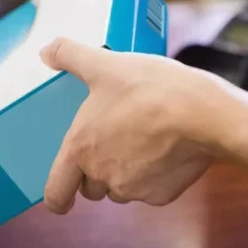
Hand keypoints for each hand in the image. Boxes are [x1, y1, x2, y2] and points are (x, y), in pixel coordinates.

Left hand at [40, 38, 228, 213]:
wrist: (202, 114)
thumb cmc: (150, 89)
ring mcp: (133, 189)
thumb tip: (46, 52)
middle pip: (92, 188)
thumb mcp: (105, 64)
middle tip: (114, 140)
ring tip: (144, 139)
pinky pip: (152, 191)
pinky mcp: (161, 195)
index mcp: (80, 150)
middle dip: (98, 172)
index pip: (56, 193)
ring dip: (127, 172)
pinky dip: (156, 176)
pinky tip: (167, 149)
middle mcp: (102, 176)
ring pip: (122, 189)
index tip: (64, 194)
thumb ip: (69, 56)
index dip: (57, 196)